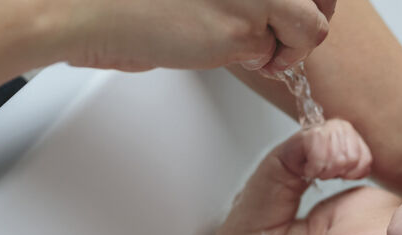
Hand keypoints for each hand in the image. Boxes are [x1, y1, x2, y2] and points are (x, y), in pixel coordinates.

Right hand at [61, 0, 334, 72]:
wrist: (86, 4)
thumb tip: (290, 2)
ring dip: (291, 45)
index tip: (298, 6)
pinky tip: (220, 50)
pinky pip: (274, 56)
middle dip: (308, 17)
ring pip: (315, 27)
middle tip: (280, 30)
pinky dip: (258, 63)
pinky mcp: (241, 28)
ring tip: (256, 48)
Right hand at [278, 118, 371, 180]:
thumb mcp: (343, 167)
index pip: (365, 158)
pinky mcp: (312, 133)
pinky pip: (320, 160)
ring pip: (336, 161)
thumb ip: (359, 167)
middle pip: (350, 160)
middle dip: (336, 172)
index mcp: (352, 133)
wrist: (292, 162)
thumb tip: (366, 170)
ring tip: (317, 168)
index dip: (353, 173)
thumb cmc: (316, 162)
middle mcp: (341, 126)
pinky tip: (309, 167)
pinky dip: (313, 170)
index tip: (342, 174)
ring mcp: (327, 128)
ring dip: (324, 171)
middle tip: (325, 170)